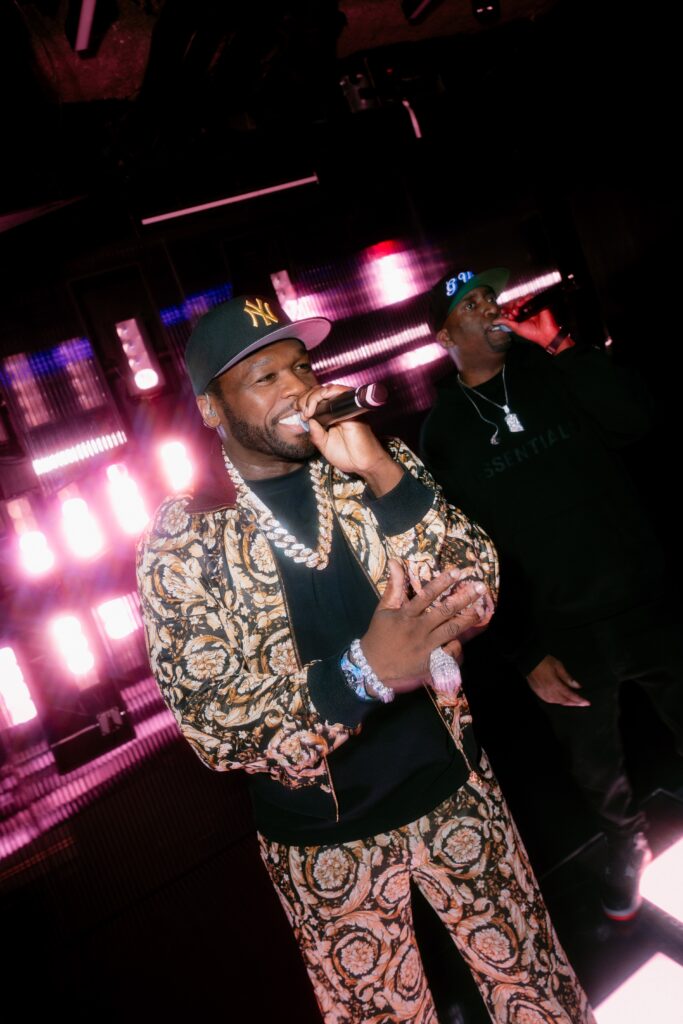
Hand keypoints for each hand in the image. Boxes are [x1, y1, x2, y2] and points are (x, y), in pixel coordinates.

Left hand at [296, 384, 401, 494]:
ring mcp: (346, 407)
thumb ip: (315, 433)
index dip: (305, 401)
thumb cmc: (347, 456)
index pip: (317, 400)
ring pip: (327, 389)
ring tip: (306, 411)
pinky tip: (314, 408)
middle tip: (301, 411)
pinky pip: (339, 392)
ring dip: (312, 397)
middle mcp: (340, 409)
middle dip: (305, 398)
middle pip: (320, 391)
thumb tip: (308, 420)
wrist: (362, 464)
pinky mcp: (352, 408)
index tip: (297, 410)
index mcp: (333, 416)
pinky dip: (324, 395)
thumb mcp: (323, 445)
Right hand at [360, 560, 488, 693]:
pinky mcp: (430, 662)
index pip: (427, 595)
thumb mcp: (383, 609)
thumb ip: (393, 587)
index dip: (442, 583)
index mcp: (406, 615)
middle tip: (480, 588)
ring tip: (482, 609)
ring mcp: (426, 646)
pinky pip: (449, 652)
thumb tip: (395, 562)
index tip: (457, 572)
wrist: (373, 666)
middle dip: (464, 598)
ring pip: (451, 630)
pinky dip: (457, 644)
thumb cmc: (379, 635)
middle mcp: (418, 629)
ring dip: (468, 619)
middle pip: (445, 612)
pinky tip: (465, 637)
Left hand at [495, 297, 561, 348]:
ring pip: (520, 301)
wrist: (544, 333)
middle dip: (511, 307)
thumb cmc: (532, 333)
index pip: (509, 311)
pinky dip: (525, 299)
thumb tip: (495, 321)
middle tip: (512, 313)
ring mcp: (529, 308)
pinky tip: (522, 304)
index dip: (506, 310)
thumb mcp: (516, 328)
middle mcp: (524, 313)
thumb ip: (506, 323)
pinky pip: (529, 298)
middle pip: (514, 305)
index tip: (503, 311)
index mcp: (519, 319)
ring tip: (517, 309)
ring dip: (517, 303)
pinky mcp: (536, 304)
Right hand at [526, 654, 590, 706]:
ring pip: (556, 702)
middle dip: (574, 703)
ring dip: (566, 703)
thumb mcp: (558, 666)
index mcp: (555, 684)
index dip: (579, 700)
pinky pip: (549, 701)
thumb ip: (567, 677)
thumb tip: (577, 686)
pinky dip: (556, 702)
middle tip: (582, 704)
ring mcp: (543, 692)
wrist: (529, 660)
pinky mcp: (538, 692)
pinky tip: (559, 700)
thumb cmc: (543, 661)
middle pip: (564, 701)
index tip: (586, 702)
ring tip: (573, 703)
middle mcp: (549, 691)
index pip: (570, 695)